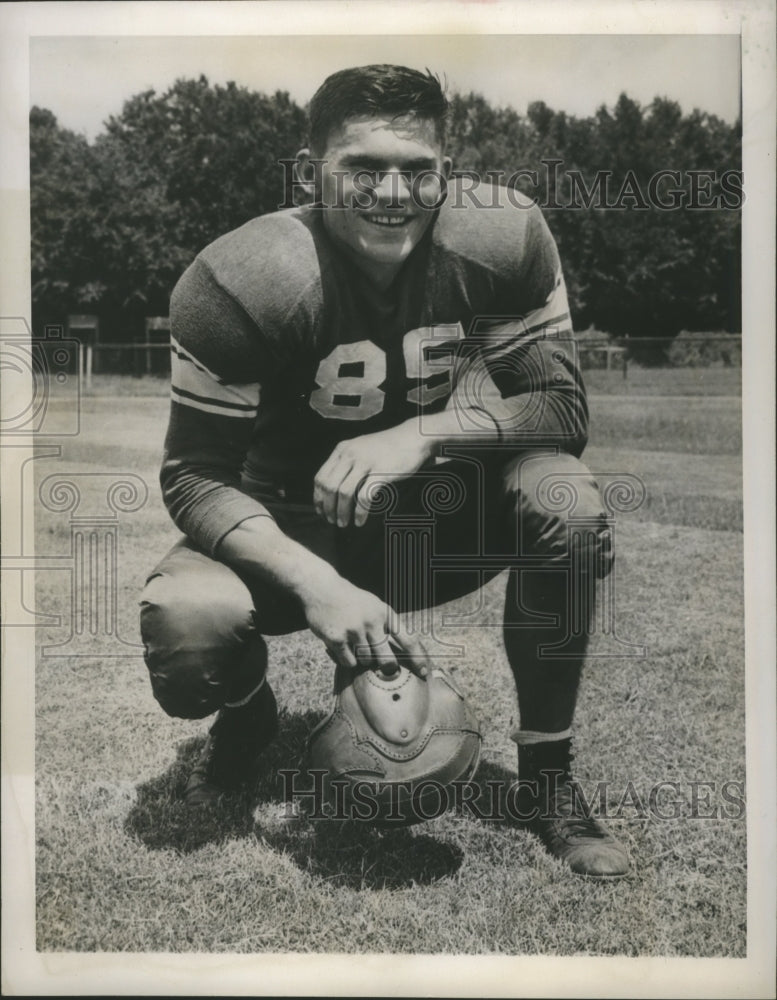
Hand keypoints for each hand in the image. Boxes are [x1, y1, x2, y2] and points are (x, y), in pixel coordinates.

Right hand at [299, 569, 429, 676]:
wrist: (322, 588)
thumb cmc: (352, 601)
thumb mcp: (374, 606)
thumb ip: (387, 626)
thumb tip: (404, 653)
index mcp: (385, 613)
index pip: (407, 639)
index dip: (417, 658)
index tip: (424, 672)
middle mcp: (372, 621)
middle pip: (387, 659)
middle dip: (388, 667)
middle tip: (386, 668)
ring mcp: (354, 630)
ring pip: (366, 661)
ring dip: (362, 658)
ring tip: (354, 642)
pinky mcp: (337, 638)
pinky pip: (349, 661)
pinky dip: (347, 658)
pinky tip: (342, 644)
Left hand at [313, 420, 432, 527]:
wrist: (413, 437)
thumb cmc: (388, 447)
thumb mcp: (360, 448)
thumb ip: (346, 462)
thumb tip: (332, 489)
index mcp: (342, 449)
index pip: (320, 477)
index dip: (317, 497)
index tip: (320, 511)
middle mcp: (351, 454)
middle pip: (329, 486)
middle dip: (327, 508)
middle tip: (331, 521)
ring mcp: (366, 463)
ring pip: (343, 493)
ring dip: (341, 512)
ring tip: (343, 523)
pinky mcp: (381, 473)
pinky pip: (364, 497)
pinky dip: (359, 512)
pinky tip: (360, 521)